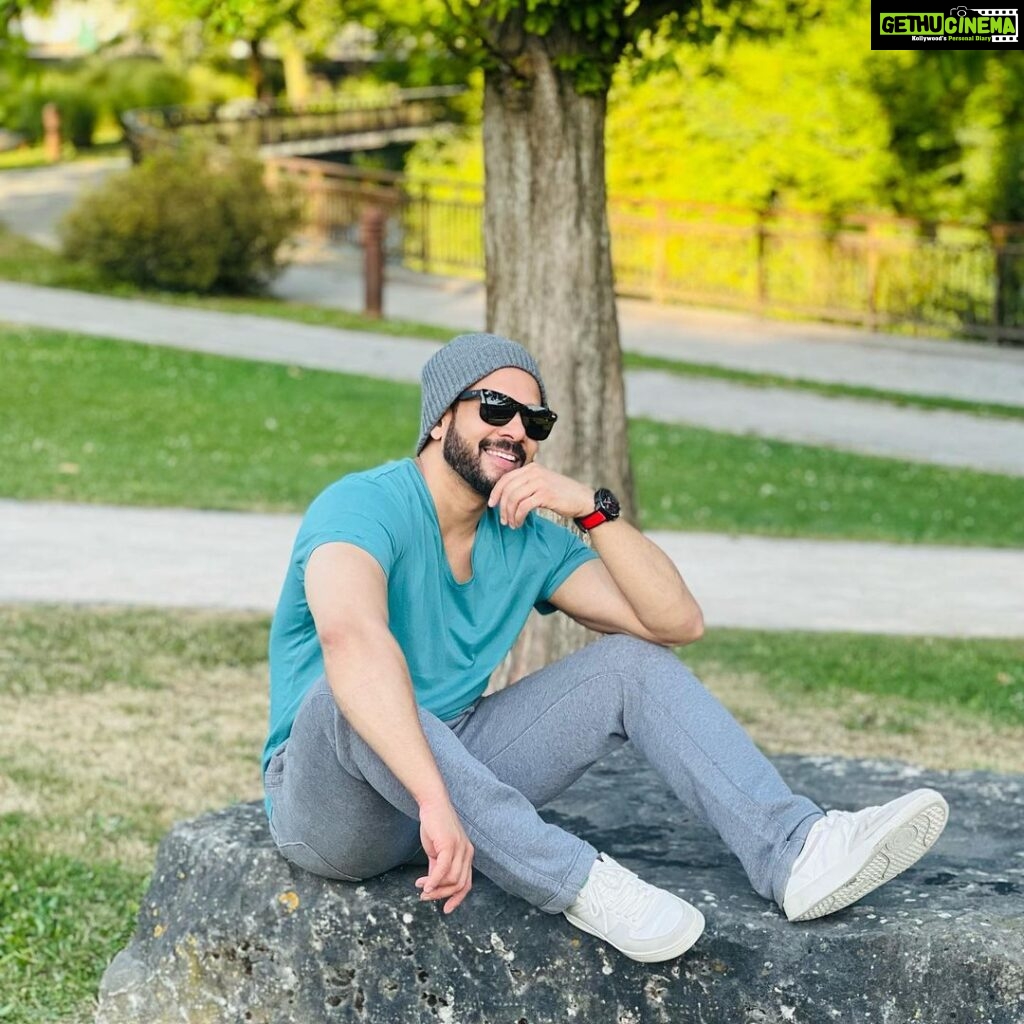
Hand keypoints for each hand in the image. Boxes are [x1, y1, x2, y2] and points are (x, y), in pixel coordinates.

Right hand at [414, 799, 473, 913]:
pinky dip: (433, 881)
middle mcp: (467, 853)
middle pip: (459, 885)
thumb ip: (438, 868)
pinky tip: (424, 885)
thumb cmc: (435, 826)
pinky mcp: (450, 845)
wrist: (432, 804)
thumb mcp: (437, 851)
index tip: (445, 909)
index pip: (466, 884)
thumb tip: (432, 886)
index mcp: (467, 855)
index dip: (457, 899)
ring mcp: (460, 849)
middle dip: (441, 895)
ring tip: (422, 888)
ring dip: (435, 889)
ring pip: (451, 879)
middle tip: (425, 896)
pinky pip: (443, 870)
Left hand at [488, 464, 592, 528]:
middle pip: (508, 489)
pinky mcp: (545, 495)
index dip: (496, 492)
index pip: (506, 478)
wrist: (583, 499)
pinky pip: (523, 507)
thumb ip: (527, 484)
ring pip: (514, 499)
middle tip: (503, 520)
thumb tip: (507, 496)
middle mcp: (534, 472)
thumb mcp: (543, 483)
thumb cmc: (562, 494)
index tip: (492, 504)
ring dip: (510, 514)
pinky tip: (519, 523)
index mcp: (532, 467)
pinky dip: (518, 517)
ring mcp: (540, 482)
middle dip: (502, 506)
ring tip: (512, 524)